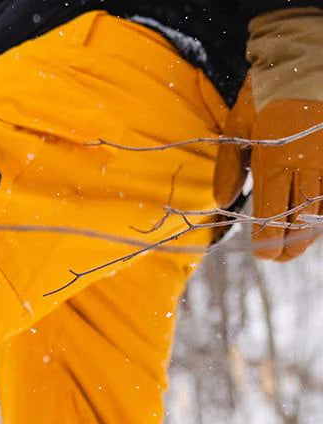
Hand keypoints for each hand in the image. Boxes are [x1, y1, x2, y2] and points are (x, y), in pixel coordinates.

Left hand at [214, 83, 322, 262]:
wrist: (308, 52)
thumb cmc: (266, 90)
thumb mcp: (236, 126)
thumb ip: (228, 168)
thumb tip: (225, 204)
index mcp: (274, 163)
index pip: (272, 220)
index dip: (268, 244)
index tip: (263, 253)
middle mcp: (307, 165)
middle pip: (302, 224)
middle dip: (290, 246)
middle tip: (279, 255)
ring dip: (310, 231)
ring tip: (296, 240)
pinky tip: (313, 215)